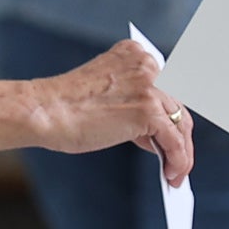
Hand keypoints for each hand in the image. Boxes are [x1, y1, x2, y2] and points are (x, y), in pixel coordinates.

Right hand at [39, 41, 194, 186]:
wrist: (46, 112)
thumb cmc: (65, 107)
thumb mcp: (106, 94)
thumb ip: (132, 103)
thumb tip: (155, 135)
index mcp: (135, 54)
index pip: (167, 85)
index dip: (170, 113)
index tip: (171, 135)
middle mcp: (146, 64)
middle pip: (178, 104)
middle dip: (179, 136)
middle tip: (176, 159)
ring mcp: (149, 86)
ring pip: (180, 122)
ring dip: (182, 152)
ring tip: (176, 173)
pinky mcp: (148, 110)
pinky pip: (174, 140)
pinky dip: (179, 160)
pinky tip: (172, 175)